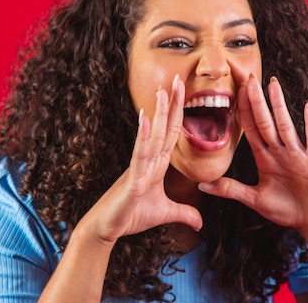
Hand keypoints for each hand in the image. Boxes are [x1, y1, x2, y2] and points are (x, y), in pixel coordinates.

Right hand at [78, 75, 202, 244]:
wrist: (107, 228)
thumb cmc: (130, 216)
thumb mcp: (165, 213)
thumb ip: (184, 213)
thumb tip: (200, 222)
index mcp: (158, 163)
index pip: (171, 133)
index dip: (179, 113)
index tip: (185, 91)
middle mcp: (149, 160)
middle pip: (164, 128)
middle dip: (172, 104)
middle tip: (178, 79)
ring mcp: (140, 167)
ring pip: (153, 136)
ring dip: (158, 113)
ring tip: (164, 92)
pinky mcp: (132, 180)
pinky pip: (139, 155)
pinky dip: (143, 137)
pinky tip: (145, 119)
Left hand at [199, 74, 307, 232]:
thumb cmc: (285, 209)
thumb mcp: (254, 199)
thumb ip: (230, 190)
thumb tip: (201, 186)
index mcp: (265, 158)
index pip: (251, 129)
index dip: (244, 111)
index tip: (237, 91)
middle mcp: (280, 152)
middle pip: (266, 122)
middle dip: (257, 101)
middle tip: (250, 77)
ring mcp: (298, 155)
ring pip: (285, 126)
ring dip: (279, 105)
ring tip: (273, 84)